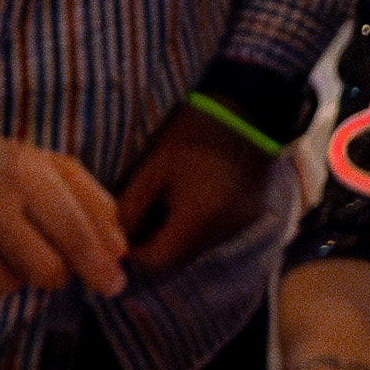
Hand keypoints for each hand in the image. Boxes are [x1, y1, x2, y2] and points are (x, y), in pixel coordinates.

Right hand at [0, 127, 124, 307]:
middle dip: (58, 272)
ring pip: (12, 288)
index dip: (99, 267)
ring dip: (18, 277)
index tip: (113, 285)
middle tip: (47, 254)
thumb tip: (117, 250)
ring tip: (4, 248)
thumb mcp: (46, 164)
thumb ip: (90, 201)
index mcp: (25, 174)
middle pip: (47, 272)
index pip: (74, 234)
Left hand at [111, 104, 277, 282]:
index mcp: (199, 219)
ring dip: (178, 235)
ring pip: (198, 248)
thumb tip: (117, 237)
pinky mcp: (252, 215)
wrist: (250, 107)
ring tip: (168, 202)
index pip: (158, 262)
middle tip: (143, 213)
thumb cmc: (193, 133)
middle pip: (180, 259)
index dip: (134, 252)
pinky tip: (195, 197)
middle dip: (156, 244)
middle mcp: (225, 231)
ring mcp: (242, 225)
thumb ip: (129, 209)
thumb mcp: (152, 168)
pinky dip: (199, 225)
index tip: (124, 230)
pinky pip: (216, 234)